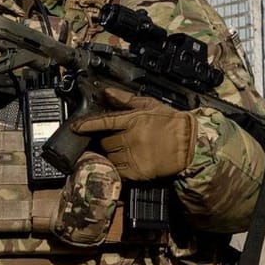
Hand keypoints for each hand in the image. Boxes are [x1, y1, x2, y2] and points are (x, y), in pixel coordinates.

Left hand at [67, 87, 195, 180]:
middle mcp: (130, 139)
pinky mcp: (137, 172)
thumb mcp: (149, 105)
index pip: (103, 122)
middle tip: (114, 139)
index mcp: (132, 121)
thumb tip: (106, 92)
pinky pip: (118, 170)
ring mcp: (133, 157)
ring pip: (109, 156)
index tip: (74, 128)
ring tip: (121, 150)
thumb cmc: (170, 122)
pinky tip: (122, 163)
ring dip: (110, 154)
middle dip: (105, 140)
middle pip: (105, 142)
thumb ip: (125, 99)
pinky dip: (116, 167)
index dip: (86, 125)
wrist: (189, 144)